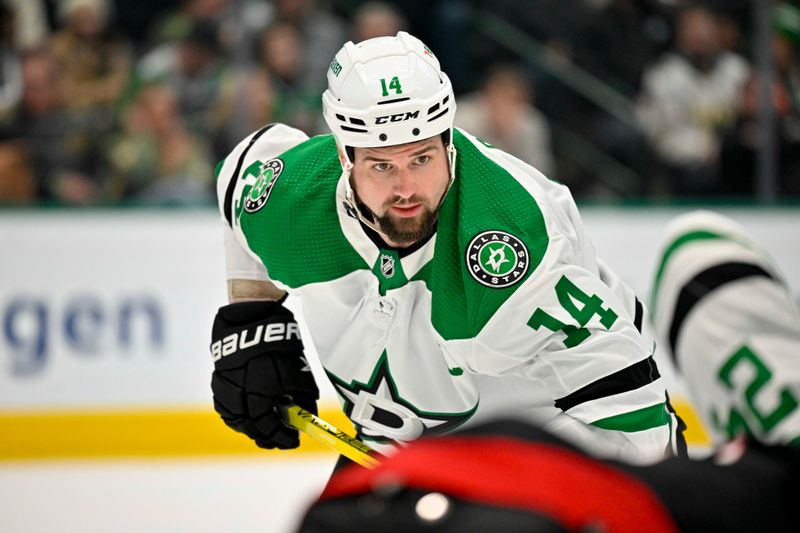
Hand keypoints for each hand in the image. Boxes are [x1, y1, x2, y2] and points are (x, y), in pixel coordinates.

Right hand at [210, 300, 318, 448]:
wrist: (252, 318)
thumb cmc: (279, 345)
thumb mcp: (299, 371)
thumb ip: (304, 397)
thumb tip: (307, 416)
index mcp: (259, 394)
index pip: (269, 427)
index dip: (281, 438)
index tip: (293, 442)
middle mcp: (239, 394)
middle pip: (250, 428)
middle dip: (266, 437)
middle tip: (279, 441)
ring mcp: (225, 387)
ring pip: (234, 419)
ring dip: (249, 428)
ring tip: (263, 431)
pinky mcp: (217, 379)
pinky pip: (224, 406)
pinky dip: (235, 415)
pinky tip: (246, 415)